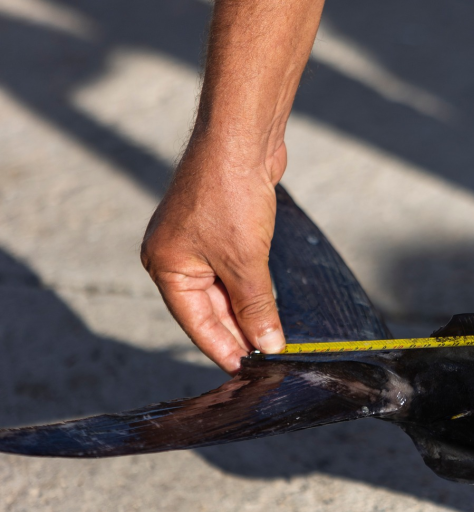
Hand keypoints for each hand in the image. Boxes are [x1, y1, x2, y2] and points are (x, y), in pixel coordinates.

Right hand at [142, 135, 285, 373]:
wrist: (241, 140)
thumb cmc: (231, 195)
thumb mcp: (246, 262)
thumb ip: (256, 308)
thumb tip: (267, 345)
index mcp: (165, 266)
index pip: (195, 322)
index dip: (223, 349)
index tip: (247, 372)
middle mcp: (174, 255)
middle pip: (208, 309)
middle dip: (238, 333)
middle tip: (266, 360)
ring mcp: (196, 241)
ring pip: (223, 290)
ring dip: (247, 312)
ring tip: (270, 341)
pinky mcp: (218, 228)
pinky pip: (234, 270)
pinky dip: (250, 288)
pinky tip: (267, 307)